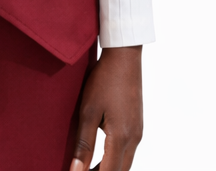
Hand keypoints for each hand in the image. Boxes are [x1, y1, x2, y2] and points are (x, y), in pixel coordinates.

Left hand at [70, 45, 142, 170]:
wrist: (124, 56)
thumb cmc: (104, 80)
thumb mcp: (88, 111)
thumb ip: (83, 143)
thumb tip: (76, 169)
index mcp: (121, 137)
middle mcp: (134, 139)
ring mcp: (138, 132)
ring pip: (125, 163)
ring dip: (108, 168)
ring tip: (87, 168)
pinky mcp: (138, 125)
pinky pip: (128, 151)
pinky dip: (114, 159)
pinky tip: (100, 155)